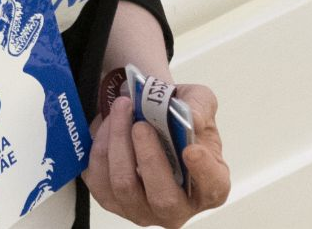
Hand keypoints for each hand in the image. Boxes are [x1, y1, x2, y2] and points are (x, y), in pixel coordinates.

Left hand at [85, 82, 229, 225]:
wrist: (149, 118)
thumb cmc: (180, 119)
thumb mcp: (198, 102)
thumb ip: (199, 106)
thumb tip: (192, 119)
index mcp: (210, 185)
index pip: (212, 188)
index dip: (203, 172)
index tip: (191, 149)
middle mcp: (178, 208)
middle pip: (163, 198)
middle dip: (149, 157)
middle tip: (141, 125)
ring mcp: (143, 209)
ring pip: (124, 187)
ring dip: (119, 143)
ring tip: (121, 110)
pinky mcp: (112, 201)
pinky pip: (99, 179)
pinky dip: (100, 146)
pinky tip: (109, 125)